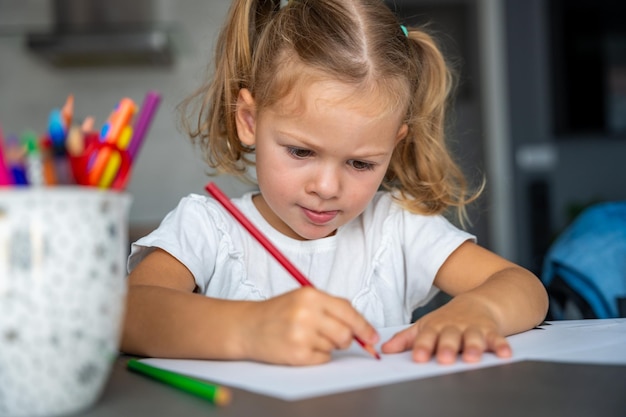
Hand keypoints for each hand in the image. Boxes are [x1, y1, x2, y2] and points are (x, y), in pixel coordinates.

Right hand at [239, 287, 378, 365]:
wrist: (247, 327)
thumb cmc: (277, 312)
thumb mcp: (303, 298)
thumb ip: (332, 308)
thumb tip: (362, 327)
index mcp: (311, 295)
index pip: (348, 311)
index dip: (364, 326)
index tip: (372, 336)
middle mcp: (306, 313)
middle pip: (345, 333)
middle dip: (346, 339)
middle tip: (335, 337)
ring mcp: (300, 334)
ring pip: (334, 347)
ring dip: (327, 346)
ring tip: (307, 337)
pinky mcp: (296, 354)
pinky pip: (323, 360)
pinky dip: (317, 356)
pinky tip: (302, 347)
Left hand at [380, 299, 511, 363]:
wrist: (480, 301)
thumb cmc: (448, 319)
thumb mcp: (426, 325)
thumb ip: (406, 339)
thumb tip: (384, 349)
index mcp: (435, 327)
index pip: (426, 336)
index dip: (422, 346)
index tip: (418, 357)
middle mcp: (454, 327)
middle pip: (449, 337)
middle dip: (447, 347)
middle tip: (444, 358)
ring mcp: (473, 328)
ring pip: (473, 338)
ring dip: (473, 347)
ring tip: (472, 358)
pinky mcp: (491, 331)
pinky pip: (497, 338)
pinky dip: (501, 345)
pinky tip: (505, 354)